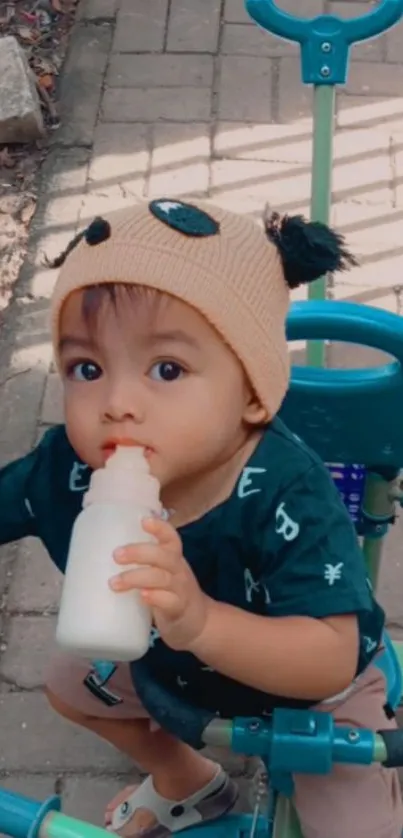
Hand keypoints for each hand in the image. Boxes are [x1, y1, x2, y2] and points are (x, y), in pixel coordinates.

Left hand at [109, 517, 210, 650]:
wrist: (198, 624)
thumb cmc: (170, 593)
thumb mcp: (161, 574)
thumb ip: (141, 564)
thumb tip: (99, 556)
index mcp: (173, 558)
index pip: (170, 537)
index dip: (159, 527)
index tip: (143, 520)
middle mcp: (178, 570)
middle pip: (163, 555)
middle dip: (139, 552)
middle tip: (116, 555)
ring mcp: (180, 590)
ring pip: (161, 578)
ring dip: (136, 577)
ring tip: (114, 582)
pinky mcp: (178, 610)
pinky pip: (169, 601)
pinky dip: (155, 597)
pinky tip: (142, 596)